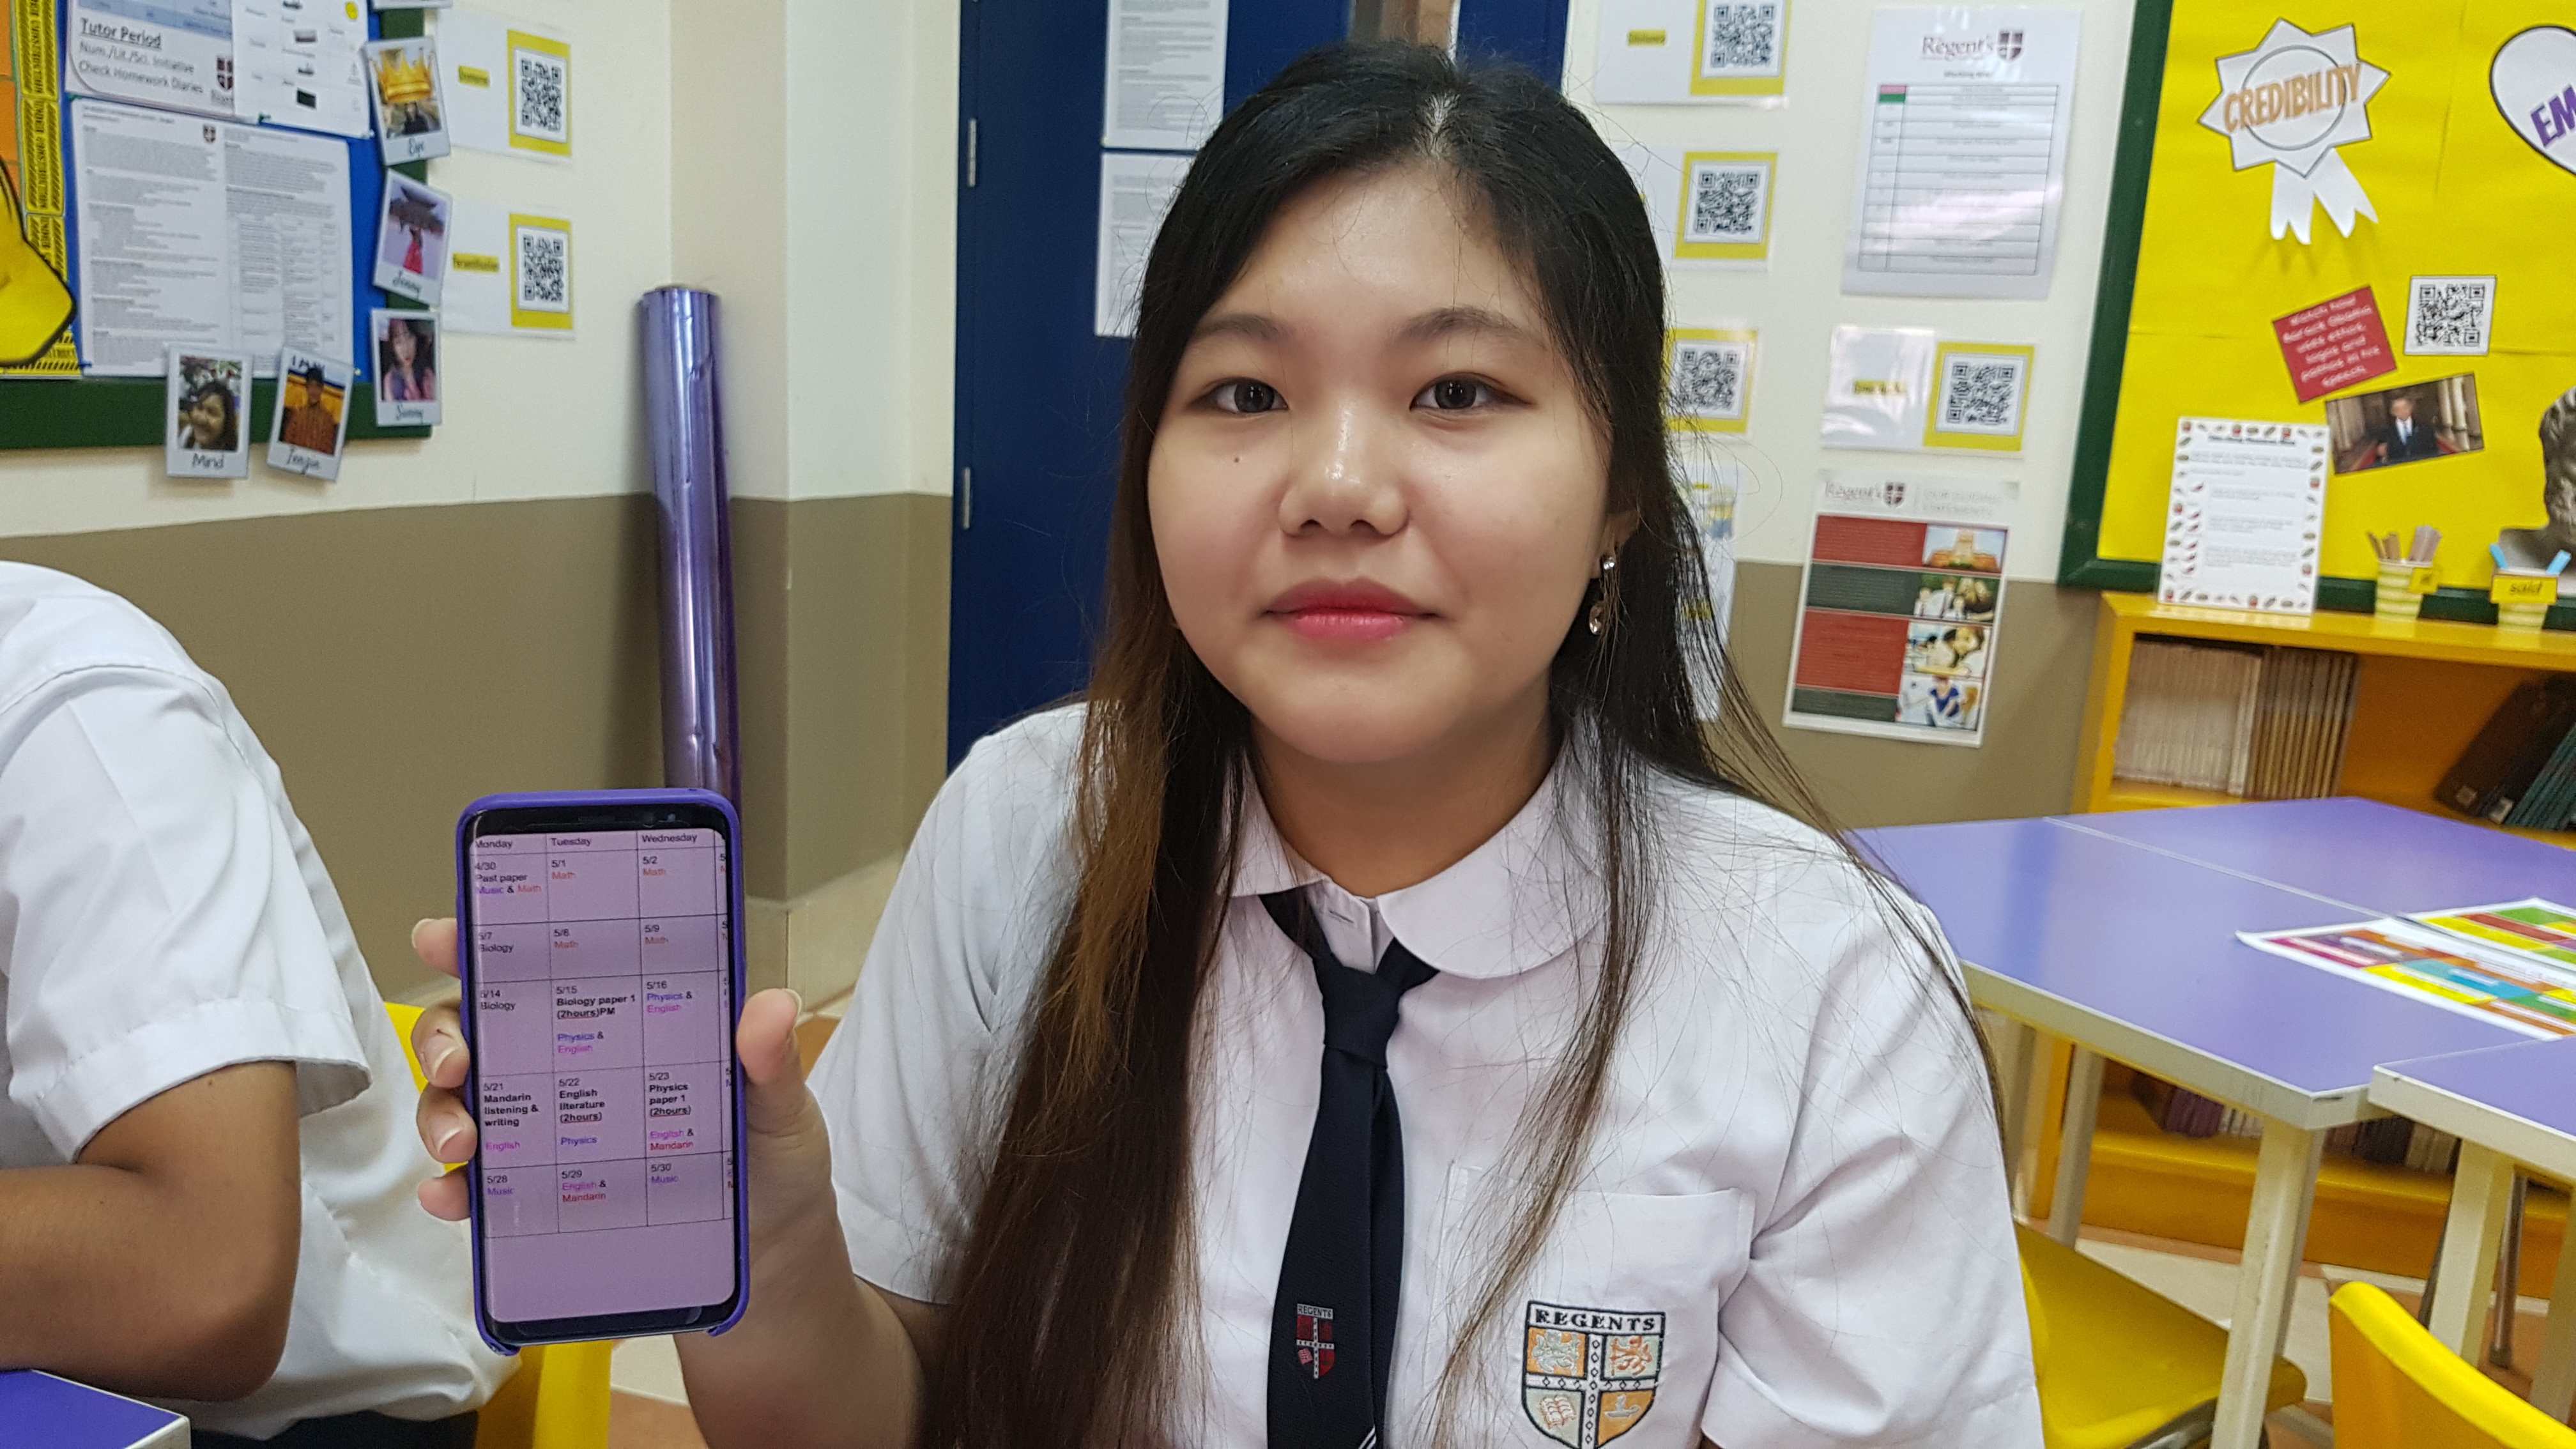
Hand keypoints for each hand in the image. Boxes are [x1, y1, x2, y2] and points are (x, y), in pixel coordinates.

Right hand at [407, 919, 837, 1242]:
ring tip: (463, 1142)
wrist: (770, 1251)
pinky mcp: (538, 1194)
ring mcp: (546, 1130)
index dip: (480, 944)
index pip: (540, 969)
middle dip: (444, 1037)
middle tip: (456, 1063)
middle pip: (477, 1030)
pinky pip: (478, 1186)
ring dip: (441, 1114)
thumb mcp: (778, 1104)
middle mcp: (566, 1066)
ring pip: (463, 1103)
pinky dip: (454, 1189)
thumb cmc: (770, 1157)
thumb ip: (769, 1060)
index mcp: (616, 1020)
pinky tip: (454, 1196)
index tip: (442, 937)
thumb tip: (771, 1006)